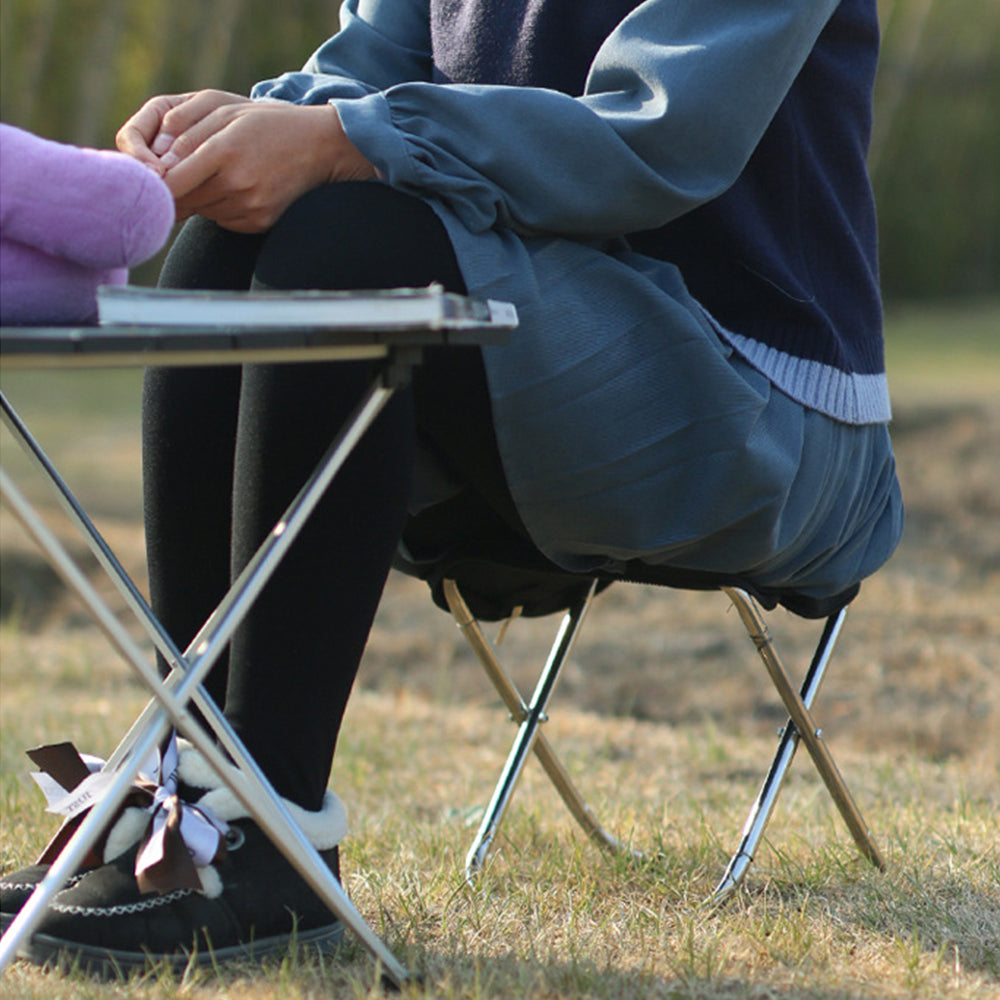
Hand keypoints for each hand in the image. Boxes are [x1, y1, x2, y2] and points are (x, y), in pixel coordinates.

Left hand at [117, 92, 376, 232]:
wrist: (319, 146)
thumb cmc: (266, 123)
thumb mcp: (224, 110)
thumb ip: (185, 133)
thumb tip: (156, 165)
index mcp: (224, 151)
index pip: (171, 179)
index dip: (154, 182)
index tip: (146, 180)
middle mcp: (237, 184)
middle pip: (183, 199)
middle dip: (175, 188)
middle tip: (178, 174)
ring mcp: (250, 207)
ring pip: (201, 211)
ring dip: (198, 197)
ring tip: (218, 175)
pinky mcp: (259, 222)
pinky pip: (222, 220)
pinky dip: (220, 207)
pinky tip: (236, 188)